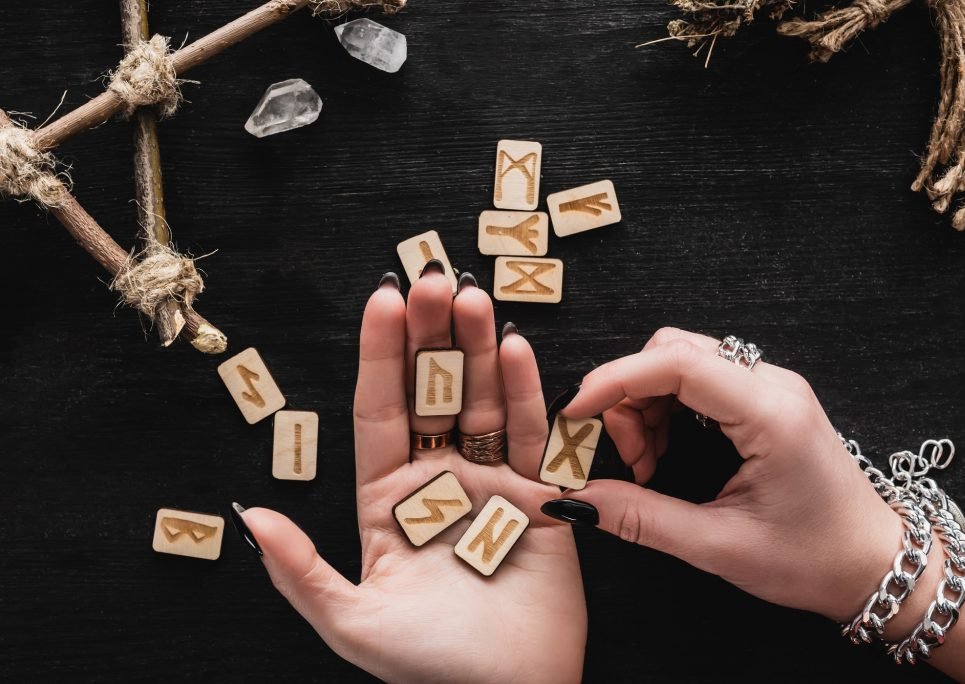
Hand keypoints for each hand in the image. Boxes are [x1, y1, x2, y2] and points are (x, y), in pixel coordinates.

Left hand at [236, 269, 585, 682]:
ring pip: (483, 401)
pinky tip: (518, 347)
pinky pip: (535, 436)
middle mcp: (439, 481)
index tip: (383, 299)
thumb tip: (248, 513)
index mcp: (389, 501)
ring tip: (473, 297)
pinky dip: (528, 391)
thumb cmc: (430, 667)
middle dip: (433, 336)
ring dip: (479, 349)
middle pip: (433, 393)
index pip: (380, 412)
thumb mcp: (350, 622)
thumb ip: (300, 570)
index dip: (382, 355)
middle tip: (433, 277)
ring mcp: (493, 485)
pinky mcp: (542, 497)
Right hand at [545, 327, 904, 622]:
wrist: (875, 564)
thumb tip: (578, 500)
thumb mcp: (719, 547)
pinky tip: (665, 449)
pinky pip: (700, 376)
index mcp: (771, 414)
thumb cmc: (813, 560)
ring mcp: (772, 386)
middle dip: (630, 395)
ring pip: (682, 359)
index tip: (576, 411)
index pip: (677, 363)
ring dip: (646, 402)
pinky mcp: (767, 397)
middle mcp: (774, 384)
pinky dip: (667, 406)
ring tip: (647, 462)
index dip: (615, 380)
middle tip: (627, 458)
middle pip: (673, 351)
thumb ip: (642, 518)